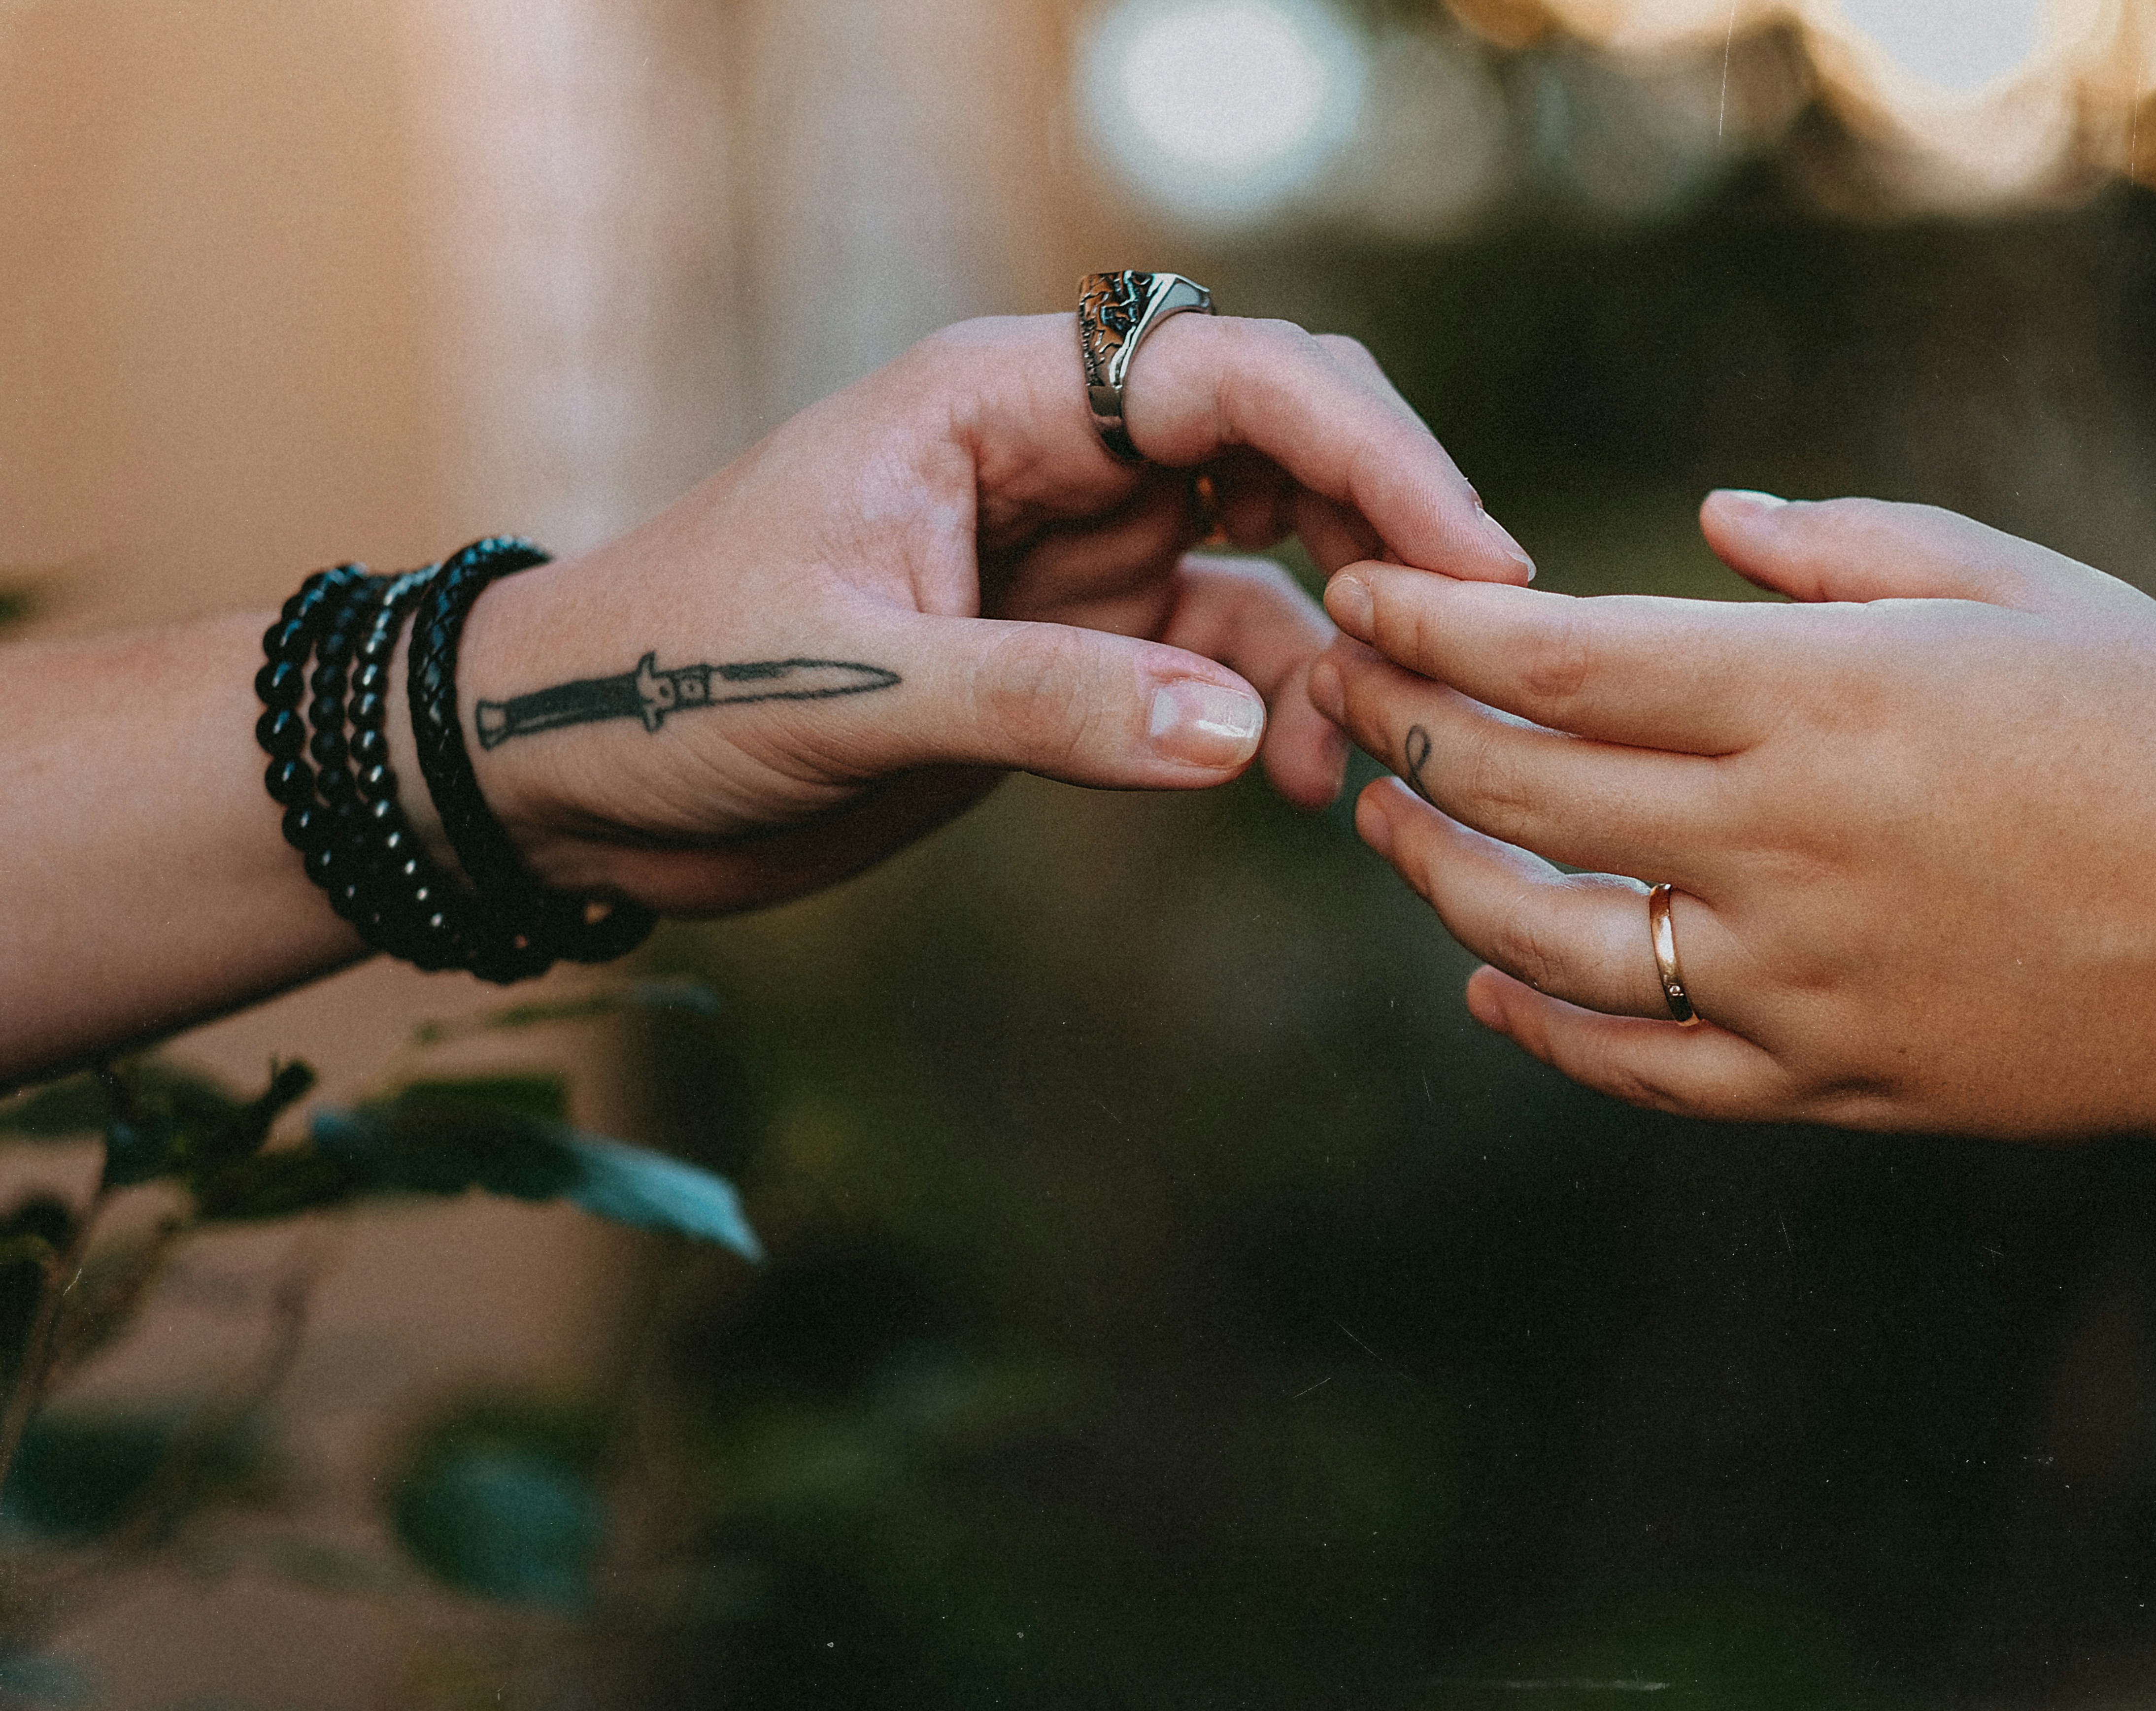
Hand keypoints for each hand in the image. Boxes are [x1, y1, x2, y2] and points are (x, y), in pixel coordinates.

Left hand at [447, 311, 1533, 914]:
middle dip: (1388, 527)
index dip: (1367, 453)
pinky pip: (1221, 658)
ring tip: (1384, 746)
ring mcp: (1074, 551)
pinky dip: (1283, 710)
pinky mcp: (1073, 648)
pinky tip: (1314, 780)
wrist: (570, 775)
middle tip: (1476, 637)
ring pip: (1273, 559)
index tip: (1464, 557)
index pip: (1228, 377)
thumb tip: (1248, 735)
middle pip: (1284, 441)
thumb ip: (1046, 706)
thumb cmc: (663, 687)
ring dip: (1344, 641)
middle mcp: (1055, 456)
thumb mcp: (848, 692)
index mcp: (996, 401)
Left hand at [1306, 491, 2155, 1146]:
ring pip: (1543, 937)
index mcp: (1831, 700)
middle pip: (1520, 787)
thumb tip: (1709, 516)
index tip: (1360, 589)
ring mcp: (1795, 980)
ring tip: (1384, 816)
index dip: (1435, 623)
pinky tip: (1488, 984)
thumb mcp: (2033, 591)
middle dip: (1401, 722)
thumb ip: (1852, 546)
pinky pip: (1635, 1064)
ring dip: (1437, 872)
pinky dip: (1541, 1025)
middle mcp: (1785, 844)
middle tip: (1336, 677)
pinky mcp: (1824, 1080)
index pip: (1560, 658)